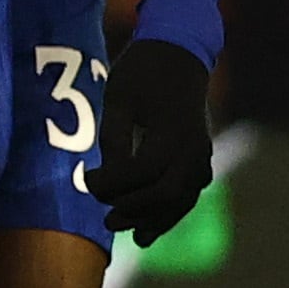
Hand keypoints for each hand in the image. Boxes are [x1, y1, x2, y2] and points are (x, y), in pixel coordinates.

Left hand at [84, 39, 213, 242]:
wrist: (179, 54)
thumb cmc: (142, 72)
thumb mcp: (120, 98)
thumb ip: (114, 138)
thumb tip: (107, 178)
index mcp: (173, 130)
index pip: (143, 171)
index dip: (112, 183)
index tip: (87, 180)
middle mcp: (194, 147)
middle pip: (166, 192)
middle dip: (133, 208)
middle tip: (104, 218)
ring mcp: (201, 155)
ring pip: (181, 200)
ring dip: (152, 218)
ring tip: (124, 232)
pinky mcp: (200, 160)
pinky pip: (187, 195)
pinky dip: (168, 215)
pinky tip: (146, 233)